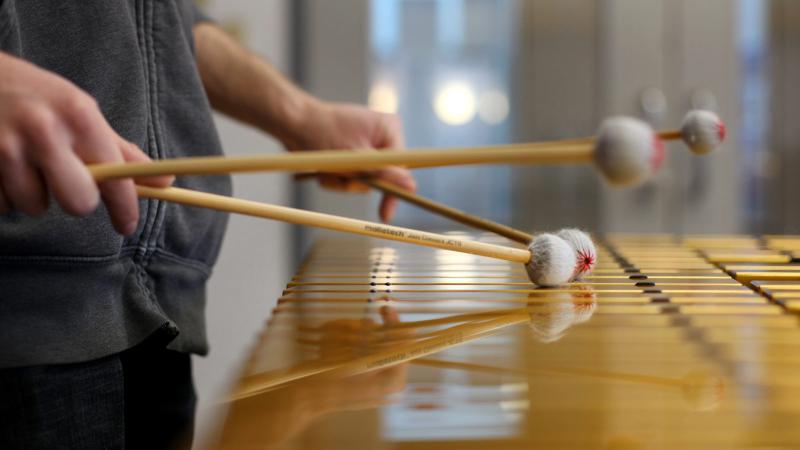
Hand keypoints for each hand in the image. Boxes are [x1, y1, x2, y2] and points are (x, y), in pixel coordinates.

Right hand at [0, 52, 171, 234]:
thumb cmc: (36, 97)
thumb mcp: (80, 111)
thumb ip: (120, 151)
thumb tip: (165, 181)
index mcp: (79, 116)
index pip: (115, 177)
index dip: (125, 208)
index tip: (127, 225)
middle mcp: (44, 131)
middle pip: (78, 202)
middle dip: (76, 200)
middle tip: (64, 181)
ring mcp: (5, 147)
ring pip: (34, 206)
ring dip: (33, 194)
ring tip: (25, 163)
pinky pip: (2, 203)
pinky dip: (4, 193)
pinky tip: (3, 167)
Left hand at [287, 101, 415, 222]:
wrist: (292, 123)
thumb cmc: (321, 132)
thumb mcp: (355, 157)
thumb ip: (384, 173)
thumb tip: (411, 186)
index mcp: (389, 129)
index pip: (401, 168)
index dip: (393, 191)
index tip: (385, 213)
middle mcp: (382, 137)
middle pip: (381, 177)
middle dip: (356, 181)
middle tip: (338, 175)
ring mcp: (367, 146)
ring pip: (363, 181)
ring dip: (342, 181)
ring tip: (326, 170)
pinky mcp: (352, 155)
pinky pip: (350, 178)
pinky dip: (335, 178)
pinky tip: (322, 170)